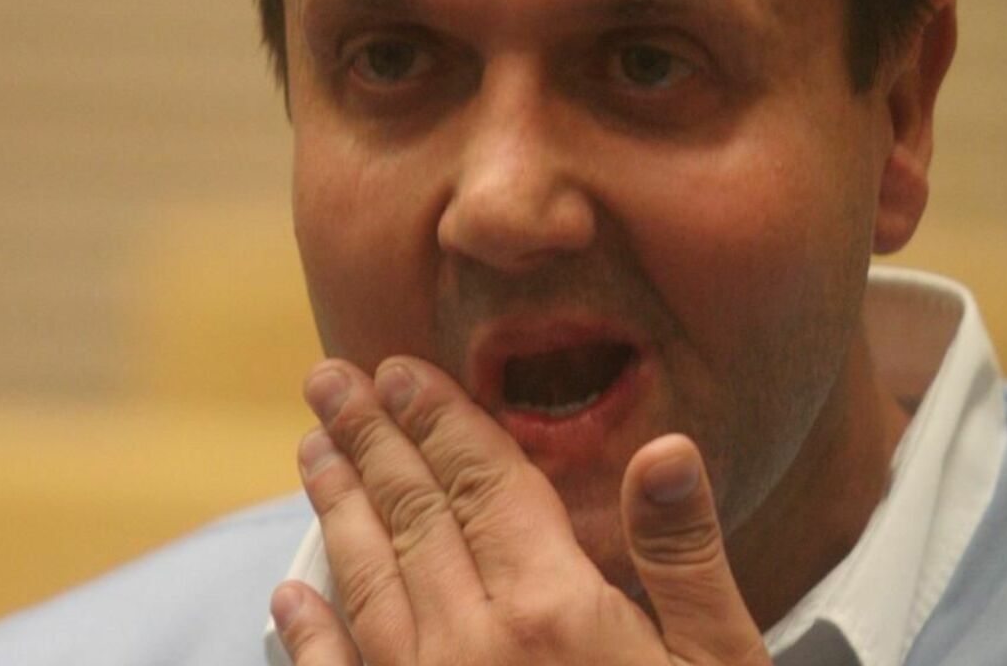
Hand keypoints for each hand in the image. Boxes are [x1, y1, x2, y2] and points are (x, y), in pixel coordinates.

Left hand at [272, 356, 770, 665]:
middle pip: (413, 513)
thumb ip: (682, 557)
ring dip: (335, 508)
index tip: (397, 370)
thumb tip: (663, 447)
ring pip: (367, 579)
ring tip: (309, 450)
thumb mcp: (719, 665)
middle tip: (328, 382)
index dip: (440, 419)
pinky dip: (308, 635)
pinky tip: (287, 597)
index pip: (483, 481)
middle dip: (369, 439)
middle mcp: (472, 644)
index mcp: (553, 607)